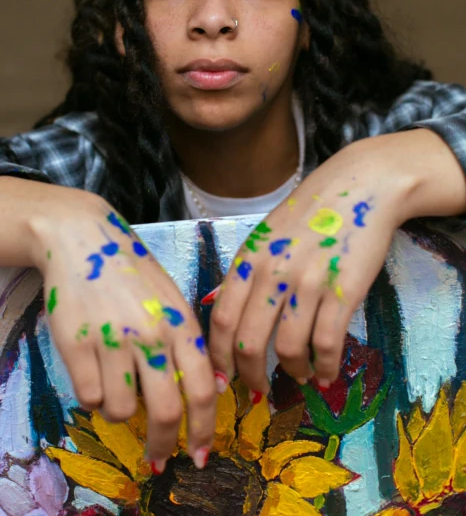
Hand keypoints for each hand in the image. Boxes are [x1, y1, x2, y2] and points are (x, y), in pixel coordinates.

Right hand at [29, 190, 215, 471]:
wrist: (82, 239)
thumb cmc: (132, 270)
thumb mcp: (171, 298)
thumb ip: (187, 341)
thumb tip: (208, 391)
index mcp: (181, 322)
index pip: (202, 389)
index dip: (202, 430)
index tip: (198, 454)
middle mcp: (151, 334)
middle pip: (164, 411)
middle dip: (161, 445)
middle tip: (156, 458)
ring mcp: (112, 340)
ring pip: (119, 409)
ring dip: (118, 409)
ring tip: (114, 383)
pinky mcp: (76, 344)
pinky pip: (88, 396)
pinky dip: (91, 394)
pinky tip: (92, 368)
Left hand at [208, 136, 411, 396]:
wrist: (358, 188)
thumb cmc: (309, 212)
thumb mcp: (265, 235)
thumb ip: (245, 272)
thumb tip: (223, 312)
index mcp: (248, 258)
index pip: (221, 320)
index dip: (218, 357)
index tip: (223, 378)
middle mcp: (272, 273)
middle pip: (248, 343)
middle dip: (251, 376)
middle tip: (259, 389)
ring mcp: (307, 283)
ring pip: (287, 348)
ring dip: (292, 372)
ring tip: (299, 376)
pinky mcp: (342, 292)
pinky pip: (326, 344)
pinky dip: (323, 367)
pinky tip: (325, 372)